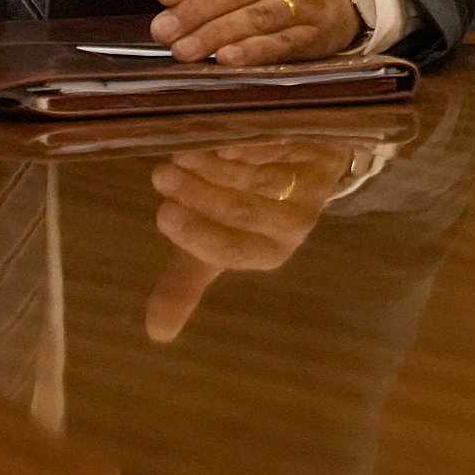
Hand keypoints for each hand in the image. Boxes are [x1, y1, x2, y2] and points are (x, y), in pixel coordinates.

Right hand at [142, 138, 361, 339]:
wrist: (301, 169)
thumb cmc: (248, 209)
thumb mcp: (216, 243)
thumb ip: (187, 283)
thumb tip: (156, 333)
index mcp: (268, 252)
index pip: (232, 251)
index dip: (197, 234)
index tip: (163, 214)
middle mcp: (295, 225)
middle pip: (243, 211)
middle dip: (198, 193)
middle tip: (162, 175)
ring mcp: (310, 187)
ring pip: (259, 179)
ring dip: (216, 167)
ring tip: (180, 154)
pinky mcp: (317, 152)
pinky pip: (282, 149)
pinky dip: (248, 145)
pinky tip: (219, 140)